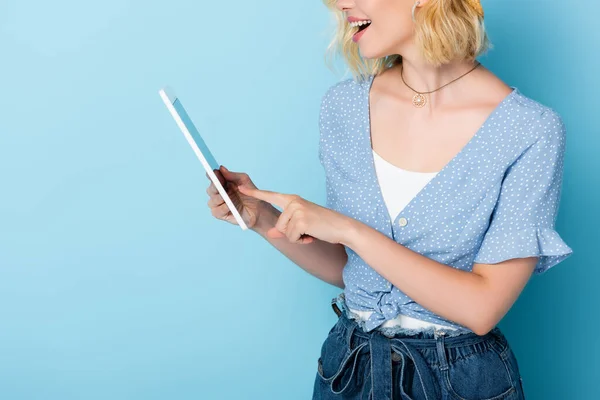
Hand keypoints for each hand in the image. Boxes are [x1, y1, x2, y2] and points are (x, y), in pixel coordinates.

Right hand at [205, 165, 271, 229]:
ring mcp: (218, 205)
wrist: (258, 208)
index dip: (211, 175)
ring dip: (218, 199)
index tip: (213, 172)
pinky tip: (228, 206)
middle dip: (214, 187)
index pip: (212, 178)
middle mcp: (218, 194)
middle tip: (219, 184)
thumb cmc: (250, 193)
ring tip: (224, 197)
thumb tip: (221, 168)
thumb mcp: (244, 180)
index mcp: (221, 184)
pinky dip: (222, 208)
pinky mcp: (221, 214)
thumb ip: (233, 175)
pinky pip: (217, 212)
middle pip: (210, 190)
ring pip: (212, 201)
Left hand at [237, 185, 351, 244]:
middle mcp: (293, 202)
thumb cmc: (322, 225)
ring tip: (311, 231)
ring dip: (297, 237)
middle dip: (291, 233)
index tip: (240, 189)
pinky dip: (302, 240)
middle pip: (279, 225)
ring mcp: (297, 210)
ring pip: (285, 233)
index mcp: (292, 199)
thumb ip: (285, 228)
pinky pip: (292, 237)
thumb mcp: (301, 225)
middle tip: (307, 230)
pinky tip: (312, 234)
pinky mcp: (301, 220)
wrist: (341, 227)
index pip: (270, 195)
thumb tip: (271, 233)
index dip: (254, 194)